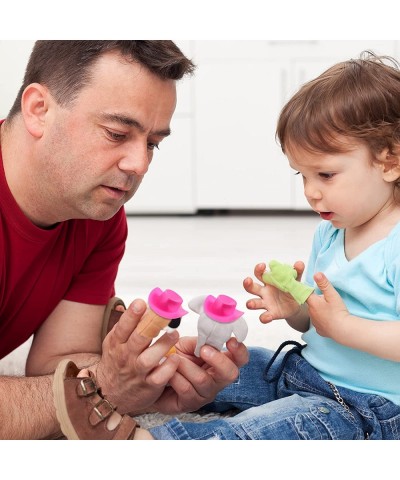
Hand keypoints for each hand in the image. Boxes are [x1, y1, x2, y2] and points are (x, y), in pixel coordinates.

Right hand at [94, 299, 180, 413]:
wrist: (108, 393)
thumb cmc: (117, 361)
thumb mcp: (115, 341)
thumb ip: (128, 324)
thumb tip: (143, 304)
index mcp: (117, 343)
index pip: (123, 327)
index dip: (132, 314)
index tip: (142, 303)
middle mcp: (126, 356)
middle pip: (138, 339)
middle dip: (152, 325)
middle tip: (165, 314)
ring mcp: (137, 372)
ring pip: (149, 358)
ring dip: (163, 345)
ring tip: (175, 334)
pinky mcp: (148, 386)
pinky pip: (160, 377)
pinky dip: (168, 368)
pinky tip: (175, 358)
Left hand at [151, 336, 248, 413]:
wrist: (155, 376)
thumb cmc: (175, 359)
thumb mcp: (187, 345)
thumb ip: (199, 341)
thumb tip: (208, 335)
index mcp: (220, 363)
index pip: (240, 359)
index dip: (239, 351)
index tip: (230, 341)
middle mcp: (217, 380)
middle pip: (230, 373)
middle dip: (217, 360)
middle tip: (203, 350)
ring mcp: (206, 394)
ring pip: (202, 379)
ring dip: (186, 365)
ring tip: (174, 358)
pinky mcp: (191, 404)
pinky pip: (186, 389)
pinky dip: (175, 376)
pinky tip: (169, 371)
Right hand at [243, 261, 304, 322]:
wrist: (296, 304)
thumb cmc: (291, 289)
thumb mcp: (295, 280)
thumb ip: (297, 272)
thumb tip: (299, 263)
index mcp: (268, 281)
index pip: (259, 274)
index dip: (258, 269)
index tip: (262, 265)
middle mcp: (264, 292)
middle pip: (251, 287)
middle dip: (247, 284)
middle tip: (248, 280)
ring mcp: (266, 303)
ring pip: (253, 302)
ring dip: (251, 303)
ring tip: (250, 303)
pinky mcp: (271, 313)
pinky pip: (264, 316)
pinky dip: (264, 317)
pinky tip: (267, 316)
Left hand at [306, 272, 350, 338]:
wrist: (343, 330)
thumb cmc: (338, 311)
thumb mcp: (332, 295)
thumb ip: (324, 284)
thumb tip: (316, 274)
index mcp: (312, 302)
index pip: (306, 293)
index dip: (309, 290)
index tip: (313, 289)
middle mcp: (310, 313)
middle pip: (311, 303)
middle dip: (316, 300)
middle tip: (326, 300)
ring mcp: (314, 322)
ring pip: (314, 313)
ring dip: (319, 310)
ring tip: (329, 310)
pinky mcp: (319, 330)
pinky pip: (319, 322)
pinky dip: (323, 320)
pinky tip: (329, 319)